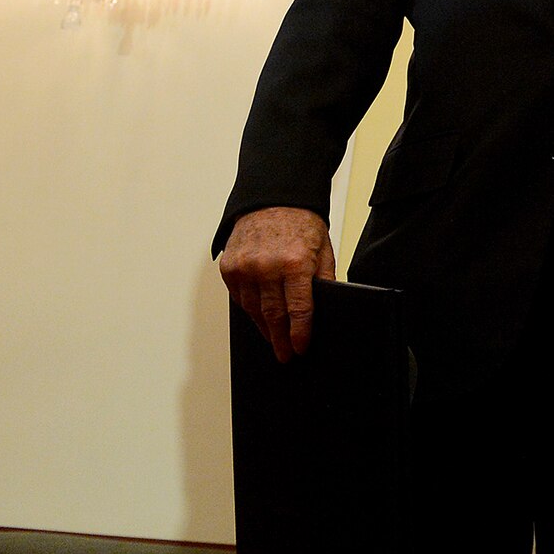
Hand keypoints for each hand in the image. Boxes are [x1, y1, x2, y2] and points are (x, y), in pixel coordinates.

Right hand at [218, 207, 335, 362]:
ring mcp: (244, 268)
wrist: (273, 199)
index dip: (300, 333)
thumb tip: (324, 309)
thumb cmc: (301, 224)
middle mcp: (266, 267)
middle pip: (273, 315)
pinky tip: (259, 318)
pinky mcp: (229, 267)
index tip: (300, 348)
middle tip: (285, 355)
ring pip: (254, 310)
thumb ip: (323, 280)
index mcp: (295, 263)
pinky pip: (240, 298)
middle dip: (280, 339)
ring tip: (274, 340)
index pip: (298, 309)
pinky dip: (250, 311)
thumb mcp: (323, 250)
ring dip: (264, 328)